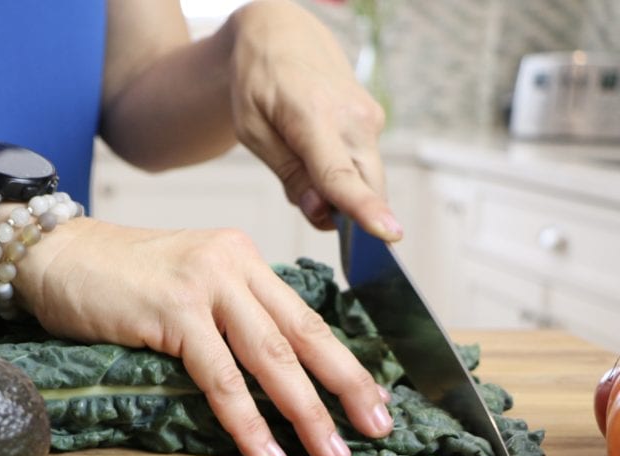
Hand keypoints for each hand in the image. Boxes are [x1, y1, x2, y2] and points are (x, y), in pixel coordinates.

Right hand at [15, 217, 393, 455]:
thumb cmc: (115, 280)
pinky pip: (218, 375)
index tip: (373, 400)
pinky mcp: (172, 310)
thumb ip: (225, 315)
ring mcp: (203, 285)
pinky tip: (264, 451)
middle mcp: (232, 264)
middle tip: (378, 429)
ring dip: (306, 413)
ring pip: (270, 357)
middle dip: (347, 386)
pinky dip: (245, 419)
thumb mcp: (185, 285)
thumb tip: (265, 374)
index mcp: (242, 258)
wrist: (55, 256)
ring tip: (331, 454)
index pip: (305, 316)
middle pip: (304, 334)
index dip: (344, 362)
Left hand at [227, 0, 401, 240]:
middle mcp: (353, 117)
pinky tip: (315, 148)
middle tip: (303, 194)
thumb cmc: (258, 83)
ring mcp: (370, 118)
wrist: (280, 33)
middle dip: (343, 213)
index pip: (342, 175)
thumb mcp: (253, 131)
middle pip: (365, 187)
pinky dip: (343, 174)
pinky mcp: (374, 121)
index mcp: (313, 117)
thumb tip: (321, 213)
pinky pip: (363, 165)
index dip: (365, 210)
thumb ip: (289, 174)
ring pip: (366, 180)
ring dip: (339, 191)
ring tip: (300, 157)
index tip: (390, 234)